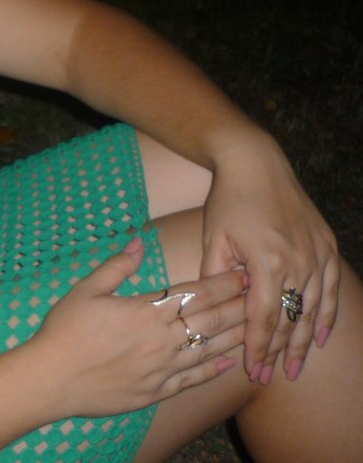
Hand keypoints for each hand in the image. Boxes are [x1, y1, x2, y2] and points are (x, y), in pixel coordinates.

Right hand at [28, 236, 244, 419]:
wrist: (51, 379)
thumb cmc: (64, 331)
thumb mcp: (85, 290)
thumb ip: (116, 267)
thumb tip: (139, 242)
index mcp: (146, 312)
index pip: (196, 294)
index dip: (222, 283)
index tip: (243, 273)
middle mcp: (162, 341)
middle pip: (211, 321)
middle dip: (238, 306)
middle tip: (262, 295)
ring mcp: (162, 370)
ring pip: (209, 350)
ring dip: (234, 337)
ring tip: (256, 325)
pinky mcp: (156, 393)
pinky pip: (193, 380)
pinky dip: (213, 370)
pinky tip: (227, 362)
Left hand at [201, 140, 339, 382]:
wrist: (256, 163)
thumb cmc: (227, 201)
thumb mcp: (213, 239)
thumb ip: (215, 278)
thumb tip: (211, 313)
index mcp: (267, 260)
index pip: (263, 316)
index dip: (259, 347)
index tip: (254, 371)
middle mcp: (298, 260)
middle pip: (291, 318)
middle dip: (281, 351)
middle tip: (272, 377)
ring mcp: (316, 253)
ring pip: (314, 309)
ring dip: (305, 341)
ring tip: (295, 367)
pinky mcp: (326, 245)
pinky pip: (331, 290)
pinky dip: (326, 315)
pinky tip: (320, 337)